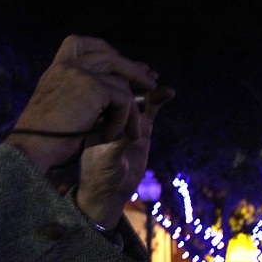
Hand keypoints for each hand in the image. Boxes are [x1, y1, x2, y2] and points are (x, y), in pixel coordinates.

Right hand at [5, 35, 160, 171]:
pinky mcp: (94, 86)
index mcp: (56, 71)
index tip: (118, 62)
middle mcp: (67, 66)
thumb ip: (80, 96)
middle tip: (150, 81)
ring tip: (133, 130)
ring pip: (121, 82)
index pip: (79, 43)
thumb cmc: (45, 140)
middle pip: (109, 55)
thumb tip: (115, 92)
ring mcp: (80, 73)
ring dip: (131, 108)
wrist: (32, 149)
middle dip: (132, 70)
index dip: (103, 50)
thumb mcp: (60, 110)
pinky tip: (109, 137)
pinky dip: (122, 120)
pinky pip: (123, 100)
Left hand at [75, 86, 174, 227]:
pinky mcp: (141, 126)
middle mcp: (108, 113)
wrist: (108, 191)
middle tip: (143, 70)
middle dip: (131, 76)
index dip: (115, 81)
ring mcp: (125, 118)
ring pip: (136, 95)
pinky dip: (158, 98)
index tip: (124, 75)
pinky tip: (168, 92)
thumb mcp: (107, 158)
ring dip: (145, 84)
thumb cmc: (100, 175)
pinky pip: (150, 108)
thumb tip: (131, 128)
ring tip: (153, 75)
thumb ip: (120, 142)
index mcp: (93, 116)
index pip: (104, 91)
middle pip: (119, 87)